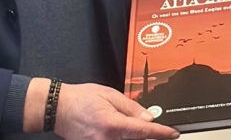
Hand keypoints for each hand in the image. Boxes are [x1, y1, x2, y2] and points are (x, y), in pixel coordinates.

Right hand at [53, 82, 178, 139]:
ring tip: (119, 122)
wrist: (57, 109)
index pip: (144, 131)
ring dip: (133, 136)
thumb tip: (149, 117)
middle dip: (146, 134)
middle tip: (151, 127)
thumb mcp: (109, 94)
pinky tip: (117, 130)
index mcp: (112, 124)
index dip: (161, 133)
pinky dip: (122, 138)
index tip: (173, 133)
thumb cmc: (80, 99)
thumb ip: (131, 107)